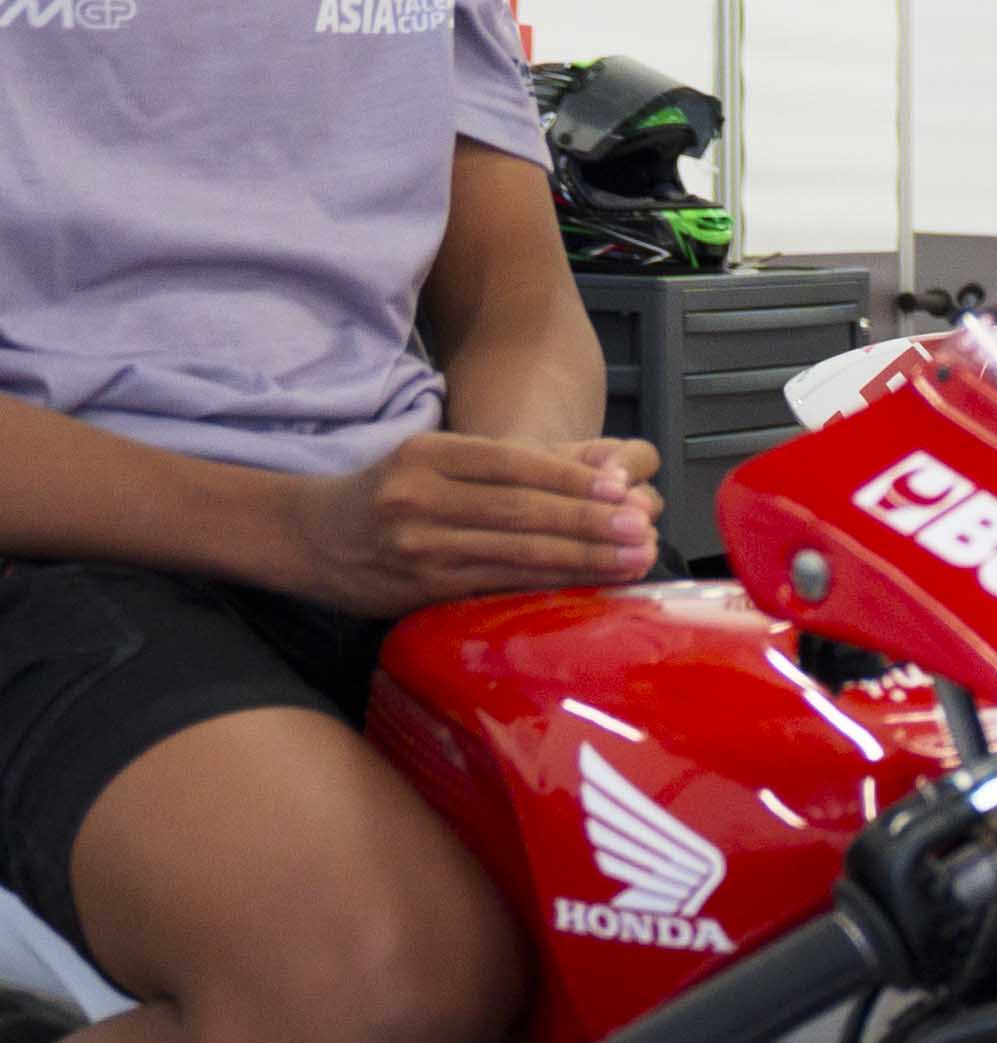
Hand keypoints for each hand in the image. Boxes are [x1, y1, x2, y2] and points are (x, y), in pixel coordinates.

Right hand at [272, 433, 659, 614]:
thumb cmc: (388, 495)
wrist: (305, 536)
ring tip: (635, 558)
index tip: (622, 489)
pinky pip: (497, 585)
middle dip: (590, 522)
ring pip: (515, 552)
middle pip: (521, 509)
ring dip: (583, 558)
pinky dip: (548, 585)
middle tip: (643, 529)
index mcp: (426, 455)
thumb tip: (601, 475)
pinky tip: (588, 585)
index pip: (512, 462)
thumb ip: (498, 465)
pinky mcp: (421, 587)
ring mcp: (418, 546)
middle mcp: (419, 497)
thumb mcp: (429, 461)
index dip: (571, 478)